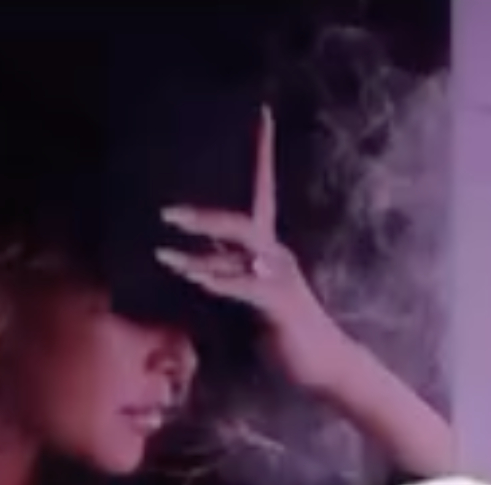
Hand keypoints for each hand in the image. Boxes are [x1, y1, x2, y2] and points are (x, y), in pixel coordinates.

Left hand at [153, 108, 358, 396]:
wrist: (324, 365)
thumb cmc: (285, 329)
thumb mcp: (252, 293)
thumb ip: (228, 271)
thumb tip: (195, 257)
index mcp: (270, 249)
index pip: (264, 189)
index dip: (263, 151)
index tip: (262, 113)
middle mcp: (278, 257)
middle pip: (242, 221)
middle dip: (204, 217)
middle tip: (167, 214)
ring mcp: (282, 281)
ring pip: (240, 254)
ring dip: (200, 255)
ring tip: (166, 258)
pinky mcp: (279, 306)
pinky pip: (245, 287)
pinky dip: (219, 281)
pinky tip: (196, 280)